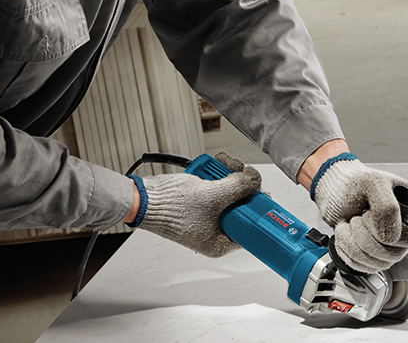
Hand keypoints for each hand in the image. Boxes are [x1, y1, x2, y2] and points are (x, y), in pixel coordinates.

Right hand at [132, 152, 260, 257]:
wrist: (143, 198)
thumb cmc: (172, 208)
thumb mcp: (214, 197)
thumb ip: (240, 188)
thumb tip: (256, 180)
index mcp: (220, 243)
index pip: (251, 228)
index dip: (259, 209)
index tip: (264, 193)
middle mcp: (215, 233)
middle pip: (243, 207)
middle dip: (243, 185)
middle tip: (242, 172)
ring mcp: (208, 217)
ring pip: (231, 194)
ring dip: (231, 175)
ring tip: (225, 164)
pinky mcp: (202, 203)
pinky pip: (219, 188)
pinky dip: (219, 175)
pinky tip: (217, 164)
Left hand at [310, 154, 407, 273]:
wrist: (335, 190)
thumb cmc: (354, 182)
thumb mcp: (372, 184)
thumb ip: (387, 208)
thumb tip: (390, 237)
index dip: (381, 229)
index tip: (365, 212)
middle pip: (394, 254)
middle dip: (364, 239)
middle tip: (354, 219)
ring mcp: (395, 241)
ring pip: (380, 264)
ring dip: (354, 247)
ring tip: (347, 226)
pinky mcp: (379, 252)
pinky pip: (369, 268)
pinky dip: (350, 254)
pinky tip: (345, 237)